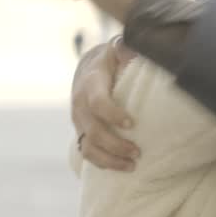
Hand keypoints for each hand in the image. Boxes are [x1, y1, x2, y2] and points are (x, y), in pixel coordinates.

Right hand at [72, 38, 140, 170]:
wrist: (88, 67)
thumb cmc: (110, 59)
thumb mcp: (117, 49)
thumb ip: (126, 49)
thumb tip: (135, 50)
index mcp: (90, 83)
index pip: (97, 103)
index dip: (113, 114)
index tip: (132, 124)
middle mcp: (80, 104)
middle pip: (93, 131)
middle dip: (116, 144)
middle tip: (138, 152)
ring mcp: (78, 121)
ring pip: (88, 147)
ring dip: (110, 159)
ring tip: (132, 165)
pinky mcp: (81, 132)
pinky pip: (87, 153)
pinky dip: (103, 163)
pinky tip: (121, 167)